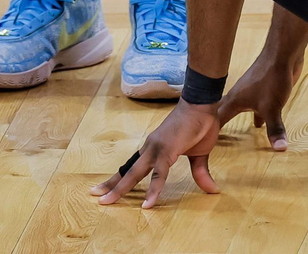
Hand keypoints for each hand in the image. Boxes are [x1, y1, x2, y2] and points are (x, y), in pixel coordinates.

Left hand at [92, 100, 221, 208]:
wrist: (203, 104)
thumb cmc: (200, 125)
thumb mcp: (199, 155)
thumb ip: (200, 173)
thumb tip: (212, 189)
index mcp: (154, 149)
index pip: (133, 166)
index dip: (120, 178)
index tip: (106, 188)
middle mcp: (150, 148)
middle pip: (127, 170)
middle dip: (112, 185)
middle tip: (96, 197)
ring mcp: (156, 149)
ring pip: (134, 173)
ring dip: (120, 188)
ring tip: (107, 201)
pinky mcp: (167, 151)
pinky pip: (158, 174)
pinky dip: (153, 189)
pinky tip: (147, 203)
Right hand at [217, 48, 302, 150]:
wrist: (282, 55)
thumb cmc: (271, 79)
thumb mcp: (272, 108)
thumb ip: (274, 128)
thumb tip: (279, 149)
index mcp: (234, 101)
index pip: (217, 120)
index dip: (208, 133)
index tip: (199, 146)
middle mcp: (239, 96)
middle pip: (224, 112)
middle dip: (218, 125)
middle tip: (208, 139)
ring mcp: (250, 92)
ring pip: (240, 109)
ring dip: (236, 120)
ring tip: (232, 136)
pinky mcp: (262, 89)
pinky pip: (254, 107)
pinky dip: (255, 116)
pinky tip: (259, 123)